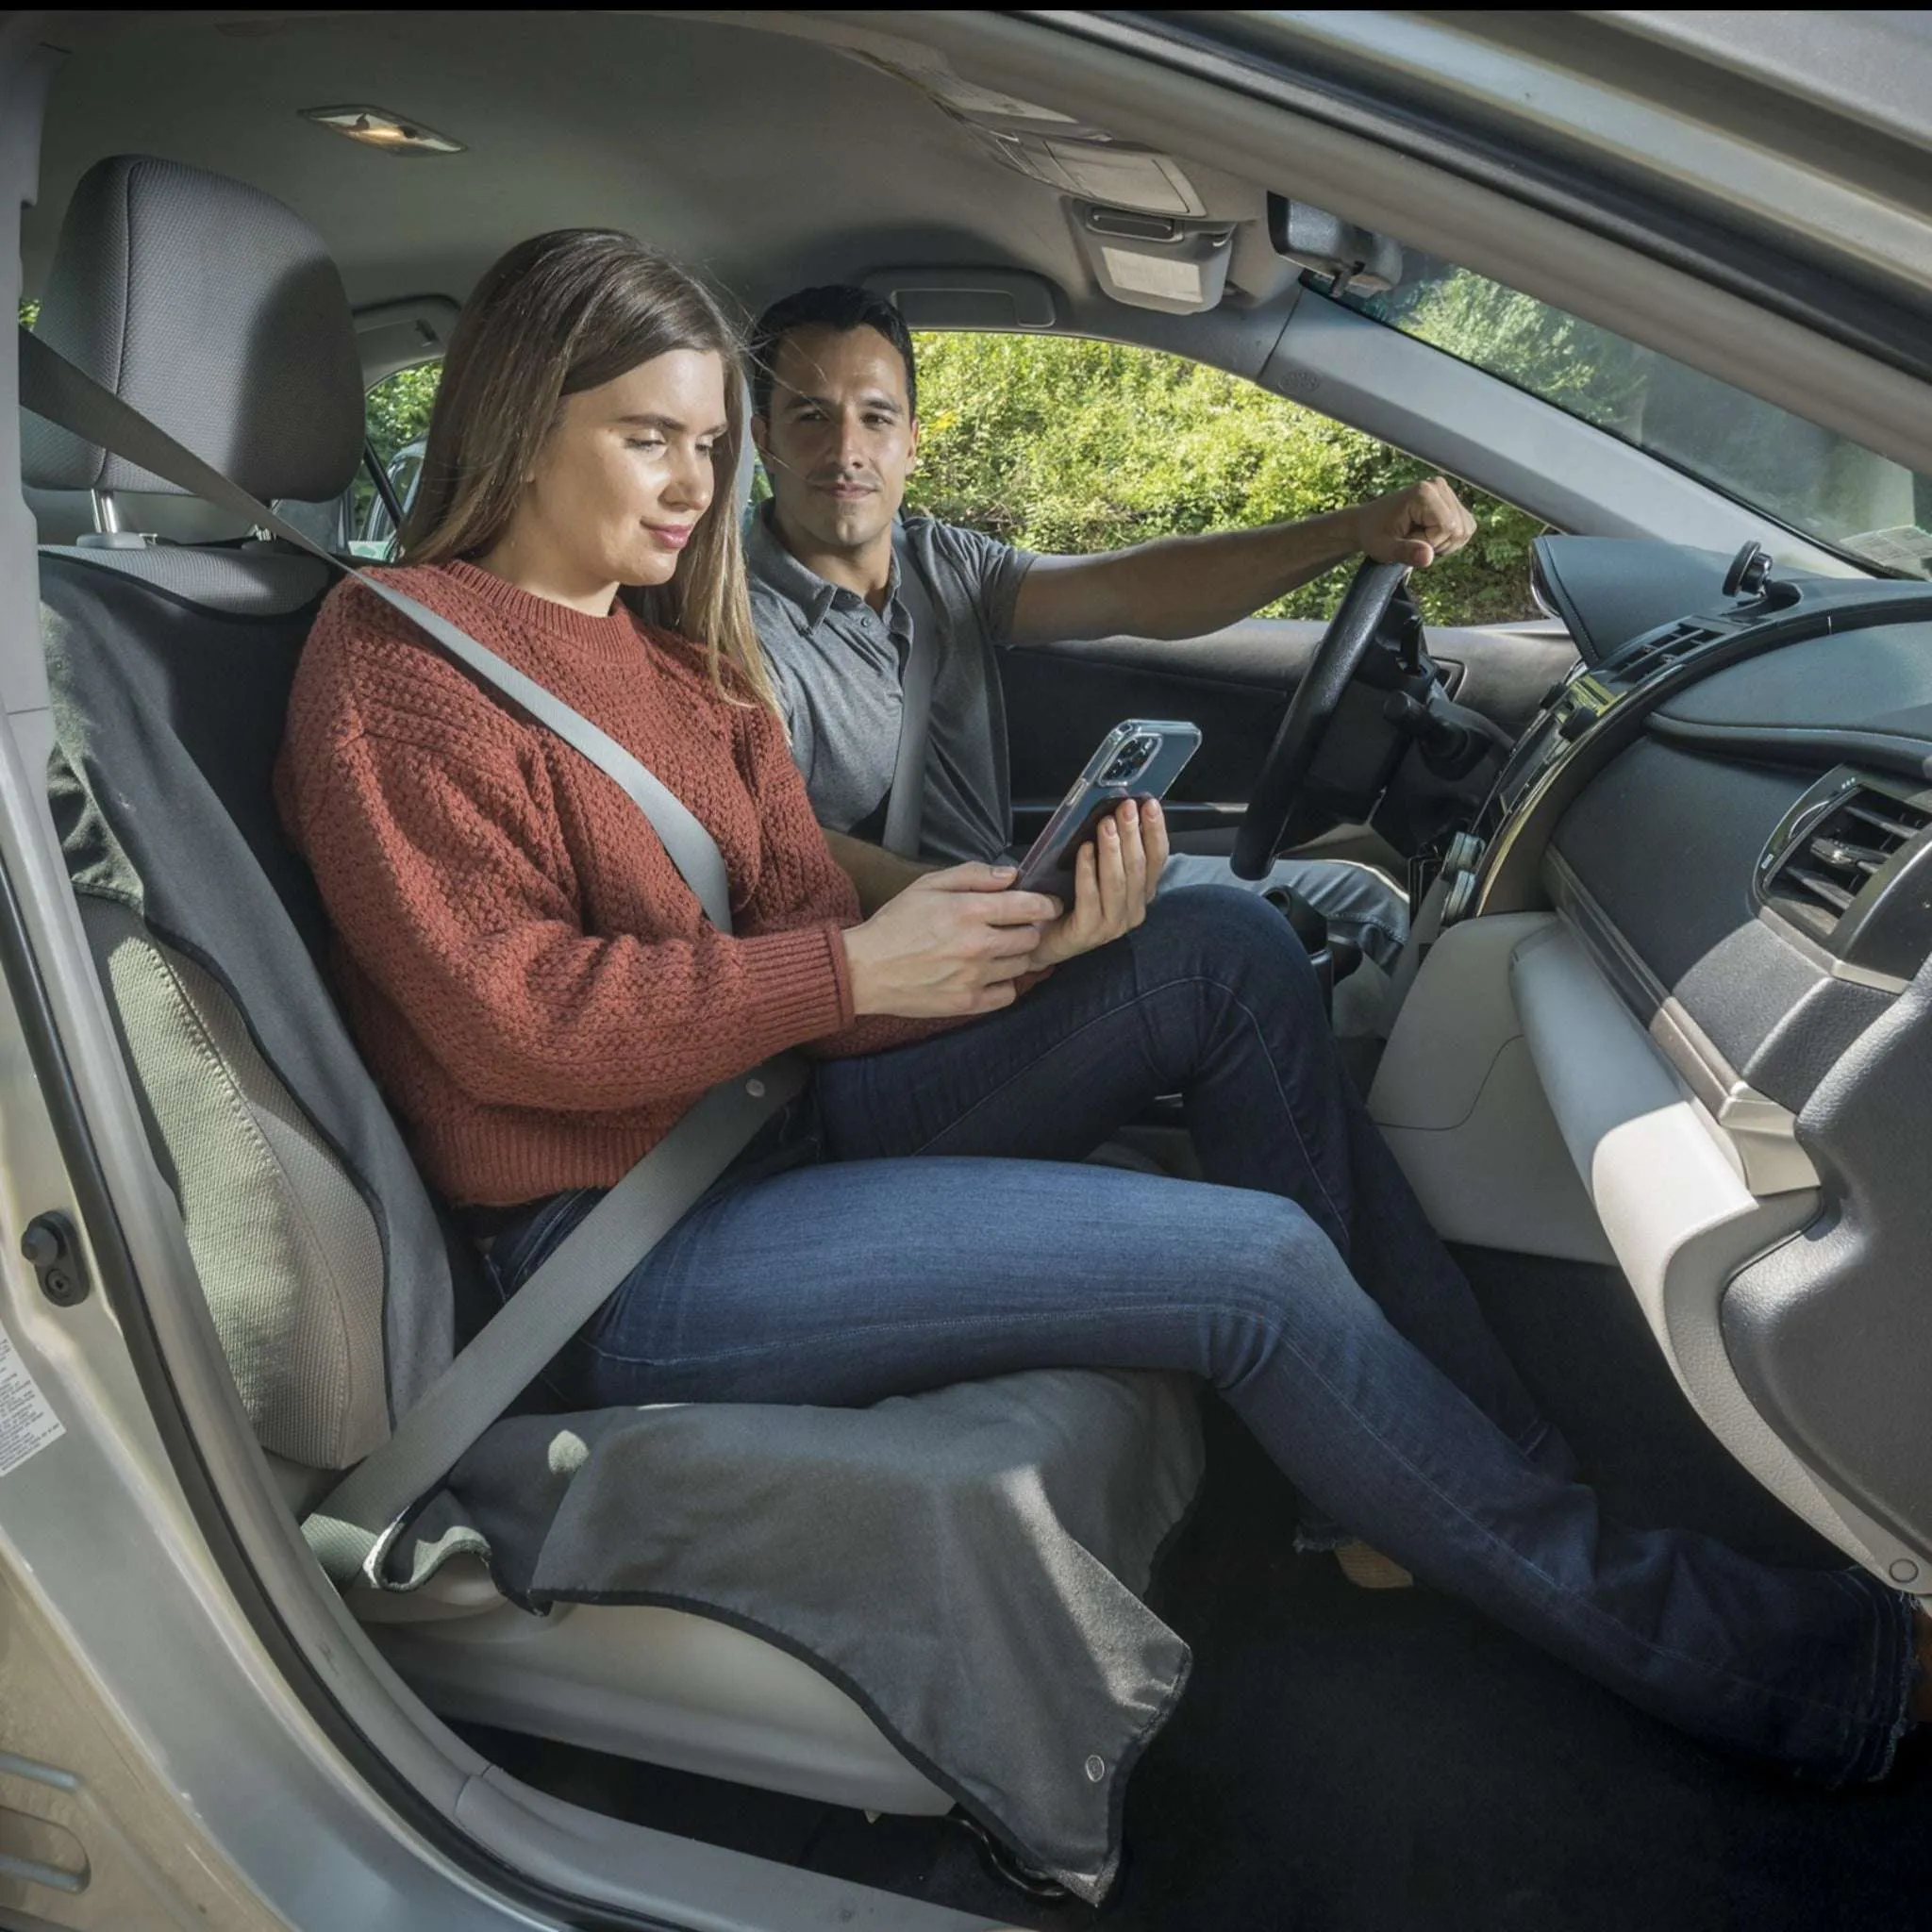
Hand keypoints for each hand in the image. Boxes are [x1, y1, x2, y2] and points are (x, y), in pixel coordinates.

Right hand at [842, 862, 1060, 1017]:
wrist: (865, 969)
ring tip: (995, 951)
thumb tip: (1011, 874)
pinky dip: (1004, 984)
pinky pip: (1008, 994)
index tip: (1046, 905)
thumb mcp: (928, 885)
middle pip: (1031, 937)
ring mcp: (975, 977)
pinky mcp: (968, 1003)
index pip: (1031, 906)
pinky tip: (987, 975)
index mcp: (969, 911)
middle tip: (1013, 927)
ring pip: (1022, 965)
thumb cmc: (895, 924)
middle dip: (1027, 929)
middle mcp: (978, 945)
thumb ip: (973, 875)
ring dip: (1015, 956)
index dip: (1046, 903)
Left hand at [1030, 797, 1169, 970]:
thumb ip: (1109, 852)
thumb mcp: (1097, 873)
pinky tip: (1084, 851)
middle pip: (1138, 868)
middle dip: (1133, 834)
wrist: (1042, 939)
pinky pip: (1090, 898)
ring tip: (1106, 825)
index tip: (1149, 805)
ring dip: (1112, 850)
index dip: (1155, 831)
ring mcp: (1112, 925)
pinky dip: (1087, 872)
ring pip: (1118, 883)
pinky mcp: (1088, 932)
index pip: (1156, 860)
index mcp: (1139, 895)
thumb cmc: (1069, 902)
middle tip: (1125, 808)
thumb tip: (1114, 814)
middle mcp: (1132, 911)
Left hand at [1353, 476, 1475, 569]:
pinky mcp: (1451, 500)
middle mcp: (1439, 486)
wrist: (1367, 523)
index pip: (1448, 528)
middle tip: (1413, 540)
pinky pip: (1466, 527)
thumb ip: (1406, 552)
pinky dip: (1449, 539)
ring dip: (1444, 542)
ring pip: (1465, 529)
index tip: (1408, 540)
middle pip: (1460, 529)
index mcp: (1424, 493)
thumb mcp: (1385, 548)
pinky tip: (1430, 536)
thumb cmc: (1373, 535)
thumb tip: (1427, 557)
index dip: (1431, 543)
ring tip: (1420, 537)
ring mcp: (1446, 491)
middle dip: (1438, 544)